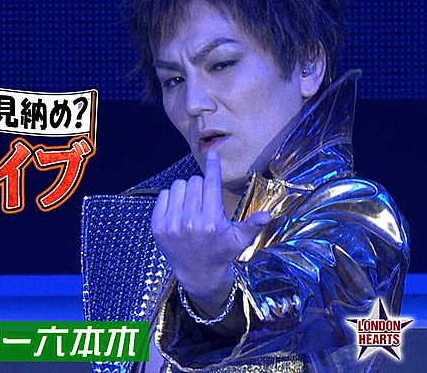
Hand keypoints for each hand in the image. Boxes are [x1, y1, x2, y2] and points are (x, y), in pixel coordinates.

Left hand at [151, 150, 270, 305]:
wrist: (197, 273)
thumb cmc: (221, 252)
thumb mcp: (240, 240)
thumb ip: (252, 224)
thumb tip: (268, 215)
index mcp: (211, 222)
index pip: (211, 184)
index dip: (213, 166)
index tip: (212, 154)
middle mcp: (190, 222)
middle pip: (194, 182)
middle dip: (201, 185)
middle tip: (204, 200)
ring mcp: (171, 224)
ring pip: (178, 185)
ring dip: (186, 190)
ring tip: (191, 205)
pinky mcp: (157, 226)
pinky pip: (163, 195)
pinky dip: (171, 198)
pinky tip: (179, 210)